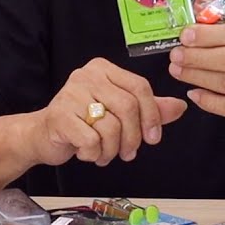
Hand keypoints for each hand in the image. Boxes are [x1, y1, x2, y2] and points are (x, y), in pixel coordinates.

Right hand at [32, 58, 187, 166]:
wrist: (43, 135)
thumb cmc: (83, 122)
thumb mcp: (118, 113)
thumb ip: (148, 108)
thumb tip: (180, 106)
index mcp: (103, 69)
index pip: (139, 87)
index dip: (152, 115)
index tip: (153, 138)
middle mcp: (86, 75)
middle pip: (128, 107)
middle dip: (133, 138)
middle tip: (128, 153)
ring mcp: (70, 94)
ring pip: (111, 126)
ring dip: (111, 150)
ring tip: (103, 153)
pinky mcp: (59, 115)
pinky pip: (92, 140)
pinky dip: (93, 154)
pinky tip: (86, 152)